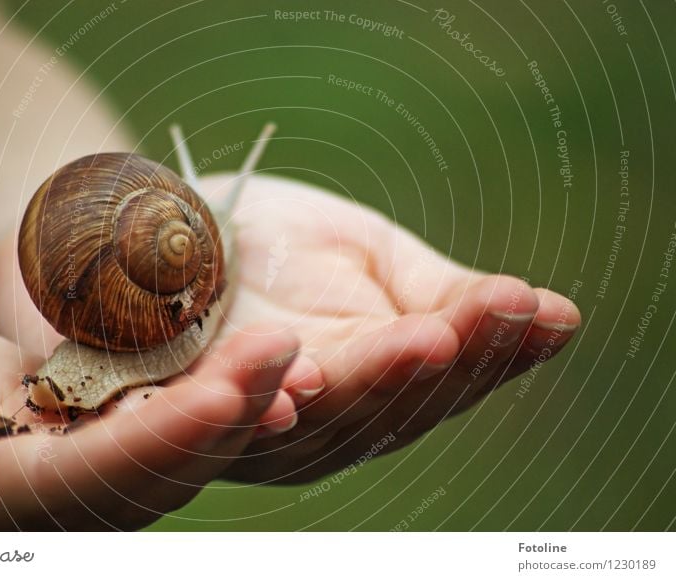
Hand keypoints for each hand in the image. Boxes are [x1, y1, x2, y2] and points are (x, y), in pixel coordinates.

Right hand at [0, 275, 300, 528]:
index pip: (85, 482)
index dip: (160, 441)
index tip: (230, 392)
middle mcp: (33, 500)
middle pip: (146, 471)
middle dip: (222, 416)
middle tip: (287, 352)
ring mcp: (60, 464)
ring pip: (161, 447)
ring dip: (228, 402)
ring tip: (286, 349)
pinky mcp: (76, 428)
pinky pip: (151, 417)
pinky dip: (200, 390)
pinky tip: (248, 355)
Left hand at [202, 174, 580, 482]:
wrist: (185, 226)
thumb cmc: (288, 249)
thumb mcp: (379, 265)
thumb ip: (447, 304)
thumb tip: (558, 316)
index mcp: (379, 386)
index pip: (448, 379)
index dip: (496, 350)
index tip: (543, 313)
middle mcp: (329, 421)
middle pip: (399, 402)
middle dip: (447, 361)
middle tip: (497, 317)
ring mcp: (264, 426)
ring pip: (331, 410)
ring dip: (378, 378)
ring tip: (428, 342)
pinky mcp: (193, 411)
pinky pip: (231, 415)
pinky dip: (269, 402)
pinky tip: (303, 380)